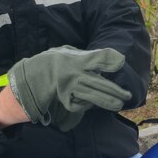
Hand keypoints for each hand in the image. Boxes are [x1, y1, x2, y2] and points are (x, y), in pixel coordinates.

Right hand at [8, 47, 131, 130]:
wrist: (30, 77)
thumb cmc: (52, 62)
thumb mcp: (66, 52)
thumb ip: (85, 56)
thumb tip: (111, 59)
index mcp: (75, 59)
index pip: (96, 58)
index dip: (109, 59)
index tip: (120, 62)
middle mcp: (74, 73)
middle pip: (99, 82)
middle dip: (115, 90)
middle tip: (127, 96)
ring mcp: (69, 88)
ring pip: (92, 96)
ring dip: (107, 101)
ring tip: (118, 104)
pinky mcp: (63, 99)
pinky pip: (79, 104)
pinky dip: (86, 105)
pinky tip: (92, 104)